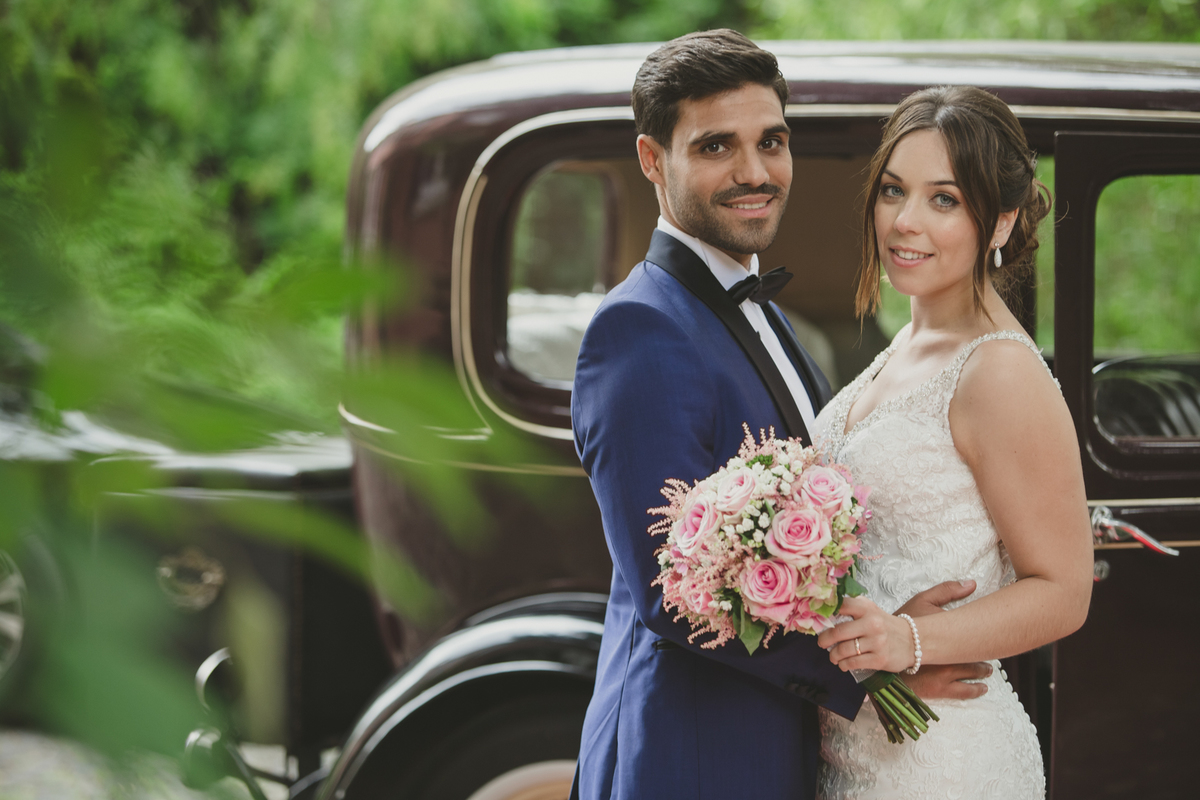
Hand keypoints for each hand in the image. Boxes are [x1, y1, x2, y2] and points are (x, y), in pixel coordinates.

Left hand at [816, 596, 915, 673]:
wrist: (913, 641)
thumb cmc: (885, 625)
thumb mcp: (871, 611)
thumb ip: (852, 609)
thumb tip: (825, 613)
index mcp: (867, 609)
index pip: (841, 605)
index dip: (826, 613)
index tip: (818, 620)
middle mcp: (872, 623)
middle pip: (838, 632)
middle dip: (825, 640)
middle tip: (821, 643)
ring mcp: (877, 642)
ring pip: (844, 650)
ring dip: (833, 655)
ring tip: (833, 656)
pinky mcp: (879, 659)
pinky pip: (853, 663)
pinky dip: (844, 665)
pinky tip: (843, 664)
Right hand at [895, 579, 991, 698]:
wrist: (881, 649)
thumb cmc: (902, 624)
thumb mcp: (922, 601)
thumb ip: (947, 590)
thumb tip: (972, 583)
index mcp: (948, 632)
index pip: (979, 633)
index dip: (990, 632)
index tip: (995, 631)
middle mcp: (951, 654)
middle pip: (979, 654)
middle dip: (988, 656)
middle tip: (993, 653)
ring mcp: (946, 673)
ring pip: (975, 674)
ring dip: (984, 673)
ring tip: (988, 671)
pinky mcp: (940, 688)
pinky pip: (965, 692)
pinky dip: (976, 689)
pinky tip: (982, 688)